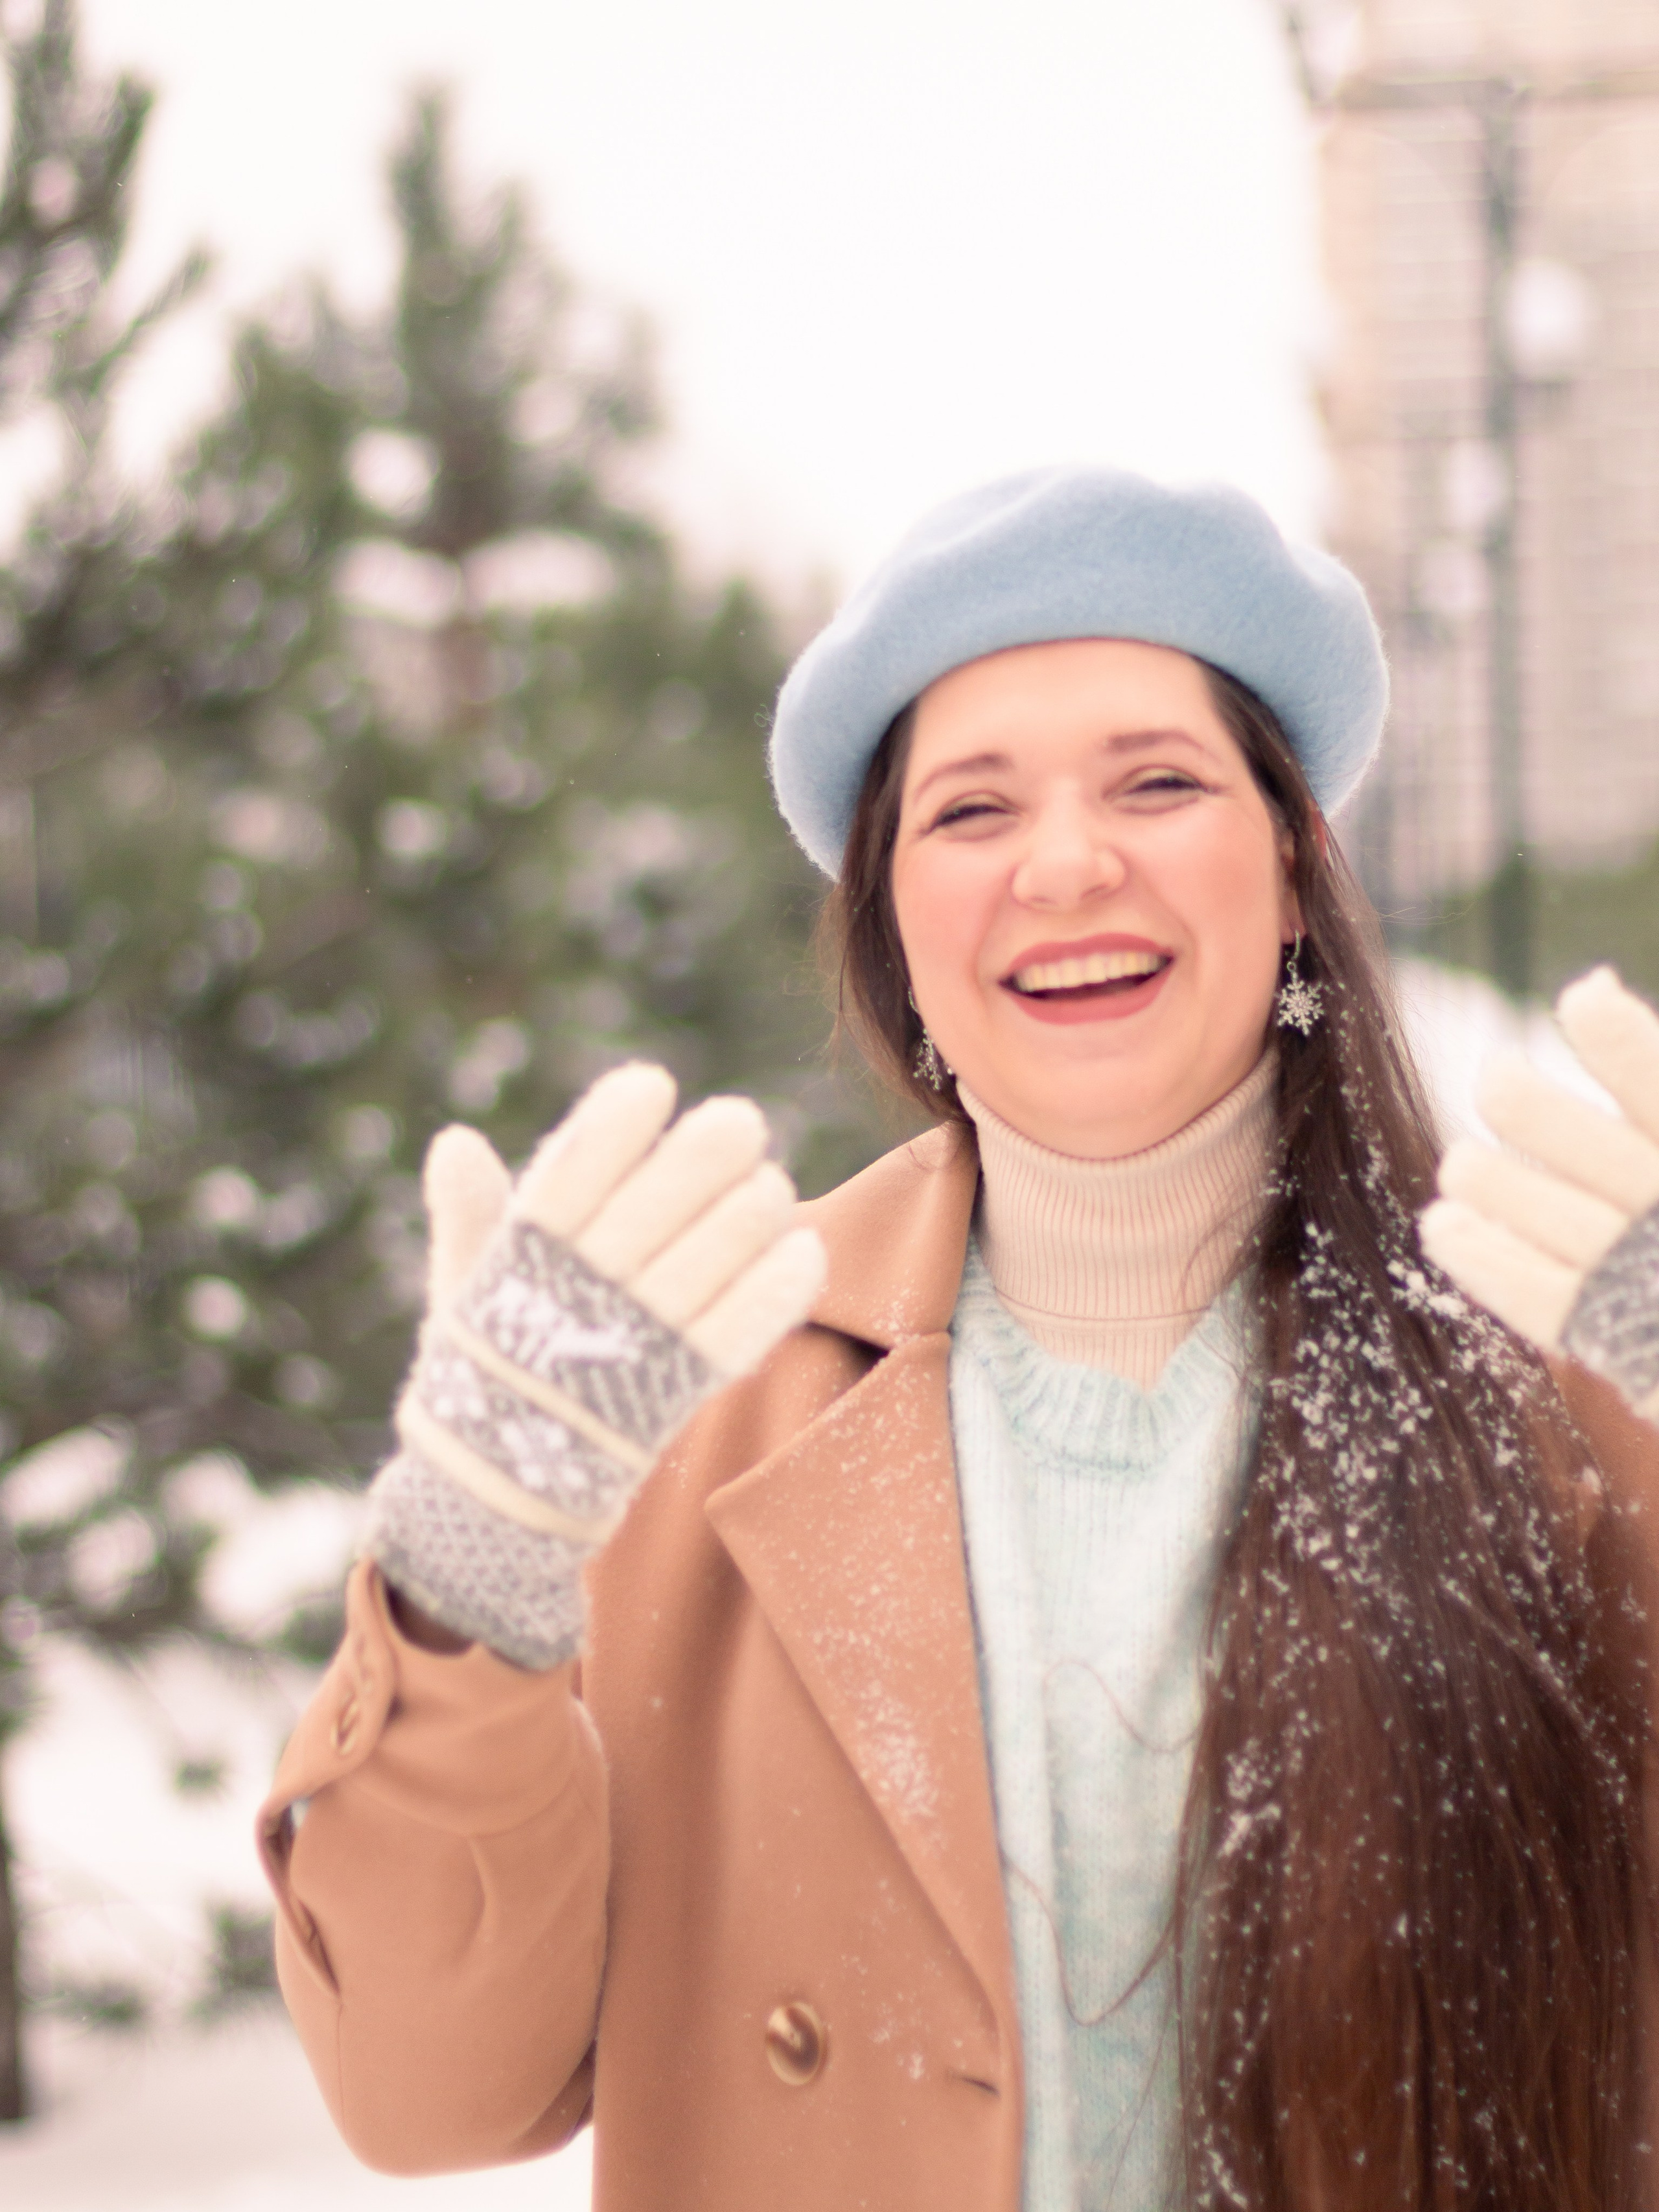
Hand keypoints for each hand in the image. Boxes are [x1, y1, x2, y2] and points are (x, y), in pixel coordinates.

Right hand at [364, 1064, 825, 1665]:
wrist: (497, 1501)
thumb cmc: (485, 1374)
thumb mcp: (461, 1295)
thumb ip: (470, 1218)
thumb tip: (455, 1141)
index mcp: (519, 1270)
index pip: (565, 1183)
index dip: (609, 1130)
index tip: (649, 1084)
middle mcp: (577, 1306)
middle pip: (649, 1218)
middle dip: (698, 1164)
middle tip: (740, 1122)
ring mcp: (631, 1353)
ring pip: (701, 1271)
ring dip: (746, 1220)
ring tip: (772, 1184)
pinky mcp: (677, 1394)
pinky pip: (735, 1337)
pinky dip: (774, 1295)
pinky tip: (805, 1250)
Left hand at [1419, 967, 1658, 1423]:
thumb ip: (1648, 1071)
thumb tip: (1592, 986)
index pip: (1643, 1071)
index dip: (1605, 1027)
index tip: (1581, 1002)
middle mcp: (1657, 1203)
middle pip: (1526, 1111)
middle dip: (1506, 1090)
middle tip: (1502, 1086)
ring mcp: (1623, 1269)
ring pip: (1493, 1185)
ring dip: (1473, 1170)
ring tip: (1471, 1170)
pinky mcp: (1593, 1328)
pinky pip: (1509, 1280)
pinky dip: (1464, 1244)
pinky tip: (1444, 1223)